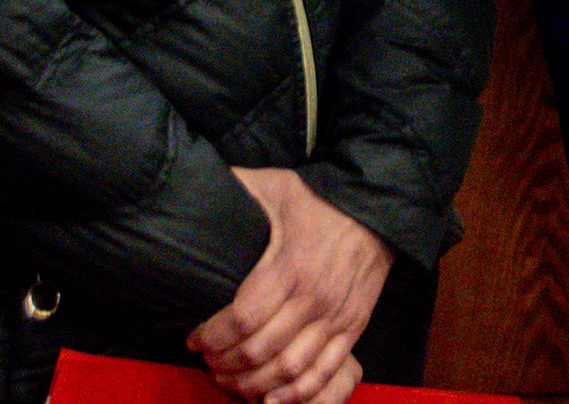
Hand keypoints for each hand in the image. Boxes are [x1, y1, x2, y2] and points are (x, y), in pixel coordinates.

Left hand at [188, 167, 391, 403]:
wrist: (376, 210)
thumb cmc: (317, 200)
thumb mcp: (275, 185)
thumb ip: (236, 187)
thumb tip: (196, 186)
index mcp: (290, 266)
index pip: (242, 318)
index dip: (212, 337)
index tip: (193, 340)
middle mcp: (313, 298)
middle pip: (260, 351)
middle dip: (225, 365)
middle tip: (207, 364)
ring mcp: (336, 317)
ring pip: (289, 371)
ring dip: (253, 385)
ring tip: (231, 382)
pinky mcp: (353, 328)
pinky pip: (324, 373)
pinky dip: (295, 395)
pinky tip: (270, 398)